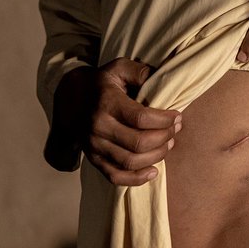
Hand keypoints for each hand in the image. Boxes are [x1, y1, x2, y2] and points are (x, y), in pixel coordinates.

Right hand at [44, 57, 180, 185]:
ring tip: (168, 144)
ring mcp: (94, 146)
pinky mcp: (94, 159)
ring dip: (156, 156)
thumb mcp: (118, 68)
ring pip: (131, 161)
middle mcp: (99, 126)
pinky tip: (153, 171)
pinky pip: (115, 177)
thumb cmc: (102, 84)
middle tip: (175, 130)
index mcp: (107, 102)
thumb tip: (160, 81)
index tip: (177, 116)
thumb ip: (140, 71)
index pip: (141, 118)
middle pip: (139, 143)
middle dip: (164, 137)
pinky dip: (137, 179)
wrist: (71, 99)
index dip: (165, 120)